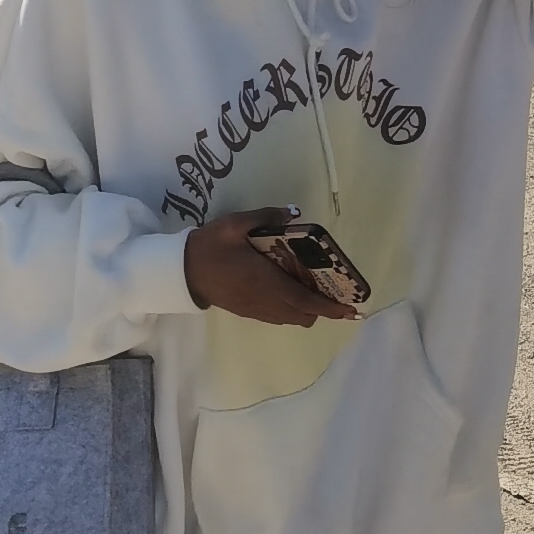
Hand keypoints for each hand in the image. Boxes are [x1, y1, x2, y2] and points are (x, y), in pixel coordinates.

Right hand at [183, 207, 358, 326]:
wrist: (182, 270)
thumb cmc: (211, 246)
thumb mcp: (235, 224)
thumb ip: (266, 216)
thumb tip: (295, 213)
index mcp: (266, 281)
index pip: (306, 301)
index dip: (330, 307)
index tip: (350, 309)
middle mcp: (266, 301)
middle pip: (304, 315)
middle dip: (322, 308)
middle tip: (332, 289)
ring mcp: (256, 310)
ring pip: (291, 319)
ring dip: (307, 309)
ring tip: (314, 288)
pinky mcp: (248, 312)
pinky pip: (278, 317)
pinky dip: (291, 309)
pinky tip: (289, 288)